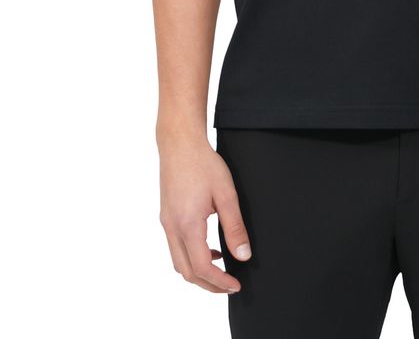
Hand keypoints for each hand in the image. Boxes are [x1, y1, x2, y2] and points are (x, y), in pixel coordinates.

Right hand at [158, 135, 251, 293]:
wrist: (179, 143)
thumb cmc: (203, 164)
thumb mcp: (226, 194)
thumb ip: (235, 227)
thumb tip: (243, 256)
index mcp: (187, 225)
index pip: (202, 267)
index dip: (219, 281)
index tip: (235, 285)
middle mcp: (172, 228)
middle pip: (186, 271)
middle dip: (208, 284)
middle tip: (229, 285)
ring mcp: (166, 223)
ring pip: (178, 262)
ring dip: (198, 272)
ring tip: (220, 269)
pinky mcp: (166, 216)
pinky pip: (175, 247)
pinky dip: (191, 257)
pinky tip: (208, 247)